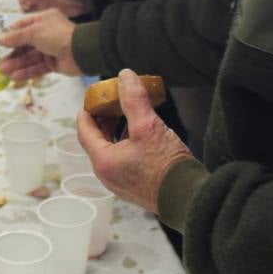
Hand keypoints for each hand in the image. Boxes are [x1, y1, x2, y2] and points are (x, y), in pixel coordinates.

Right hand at [0, 9, 80, 80]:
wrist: (81, 52)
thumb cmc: (57, 35)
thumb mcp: (34, 32)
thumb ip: (16, 37)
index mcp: (43, 20)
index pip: (23, 26)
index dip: (11, 34)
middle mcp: (46, 33)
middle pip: (25, 44)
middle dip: (12, 54)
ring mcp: (50, 49)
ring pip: (30, 57)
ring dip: (16, 64)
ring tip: (3, 72)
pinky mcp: (54, 63)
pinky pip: (37, 67)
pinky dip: (27, 72)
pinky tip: (15, 77)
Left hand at [77, 68, 194, 211]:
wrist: (188, 197)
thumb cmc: (166, 166)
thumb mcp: (148, 126)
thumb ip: (133, 99)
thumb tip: (125, 76)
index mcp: (103, 160)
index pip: (84, 129)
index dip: (87, 108)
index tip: (95, 95)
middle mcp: (106, 174)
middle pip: (96, 139)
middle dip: (102, 117)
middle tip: (112, 100)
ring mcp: (119, 182)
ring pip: (109, 148)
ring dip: (114, 129)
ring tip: (127, 112)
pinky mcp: (133, 185)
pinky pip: (121, 158)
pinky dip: (124, 142)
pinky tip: (139, 132)